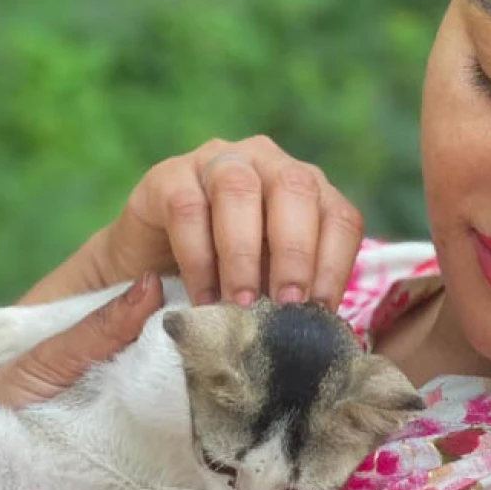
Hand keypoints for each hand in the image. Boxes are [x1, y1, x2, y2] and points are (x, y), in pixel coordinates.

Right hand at [95, 136, 364, 309]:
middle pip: (295, 188)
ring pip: (239, 189)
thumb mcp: (270, 285)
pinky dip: (198, 259)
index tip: (321, 309)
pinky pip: (186, 208)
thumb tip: (320, 328)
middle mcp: (266, 162)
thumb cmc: (227, 279)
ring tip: (240, 303)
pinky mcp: (167, 176)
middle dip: (295, 251)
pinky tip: (202, 298)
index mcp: (306, 190)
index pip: (338, 215)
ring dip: (243, 253)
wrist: (151, 272)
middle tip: (285, 304)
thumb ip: (295, 293)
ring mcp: (216, 161)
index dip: (335, 263)